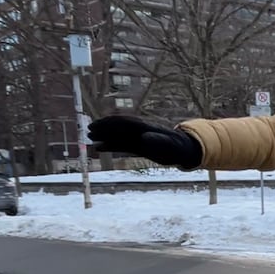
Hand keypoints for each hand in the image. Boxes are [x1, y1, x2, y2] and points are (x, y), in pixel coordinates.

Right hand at [87, 115, 202, 167]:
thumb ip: (158, 142)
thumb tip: (144, 138)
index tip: (97, 126)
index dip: (110, 124)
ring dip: (105, 137)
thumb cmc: (179, 148)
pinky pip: (122, 145)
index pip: (124, 123)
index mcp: (146, 128)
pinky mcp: (140, 147)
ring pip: (118, 137)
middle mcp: (140, 132)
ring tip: (91, 140)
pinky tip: (100, 149)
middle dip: (104, 128)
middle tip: (88, 131)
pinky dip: (110, 146)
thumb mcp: (170, 146)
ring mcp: (139, 139)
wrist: (186, 150)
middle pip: (118, 128)